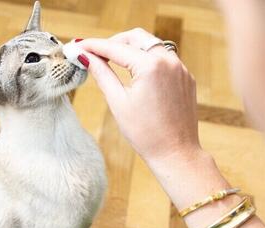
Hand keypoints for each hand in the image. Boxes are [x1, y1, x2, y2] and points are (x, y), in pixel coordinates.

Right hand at [77, 28, 200, 163]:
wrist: (175, 153)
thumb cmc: (145, 133)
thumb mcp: (118, 102)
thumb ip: (102, 74)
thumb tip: (85, 57)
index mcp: (150, 66)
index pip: (115, 47)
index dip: (94, 46)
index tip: (79, 46)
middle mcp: (169, 61)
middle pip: (136, 37)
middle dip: (114, 41)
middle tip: (96, 53)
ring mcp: (180, 68)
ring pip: (151, 44)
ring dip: (131, 48)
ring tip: (113, 62)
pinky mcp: (185, 77)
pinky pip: (164, 58)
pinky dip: (147, 59)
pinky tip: (135, 73)